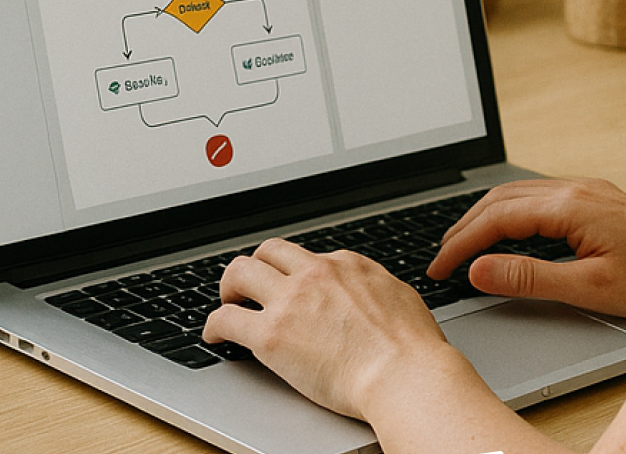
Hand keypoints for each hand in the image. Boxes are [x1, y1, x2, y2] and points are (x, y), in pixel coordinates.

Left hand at [205, 238, 479, 419]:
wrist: (404, 374)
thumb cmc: (412, 349)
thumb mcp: (400, 298)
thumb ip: (374, 290)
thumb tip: (369, 294)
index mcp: (348, 265)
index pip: (309, 257)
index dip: (295, 274)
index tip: (290, 289)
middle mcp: (316, 273)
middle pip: (269, 251)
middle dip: (256, 267)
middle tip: (248, 287)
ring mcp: (290, 300)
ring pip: (239, 272)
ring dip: (229, 287)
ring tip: (227, 305)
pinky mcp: (270, 333)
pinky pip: (225, 318)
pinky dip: (213, 325)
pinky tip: (214, 336)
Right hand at [425, 178, 625, 319]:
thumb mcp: (590, 287)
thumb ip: (530, 277)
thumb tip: (480, 270)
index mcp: (572, 205)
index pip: (496, 218)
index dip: (461, 245)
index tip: (440, 270)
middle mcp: (578, 189)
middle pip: (501, 199)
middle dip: (464, 228)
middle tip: (441, 261)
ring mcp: (589, 192)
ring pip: (519, 195)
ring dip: (486, 219)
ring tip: (464, 249)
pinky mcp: (599, 201)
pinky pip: (540, 199)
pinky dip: (511, 216)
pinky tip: (507, 235)